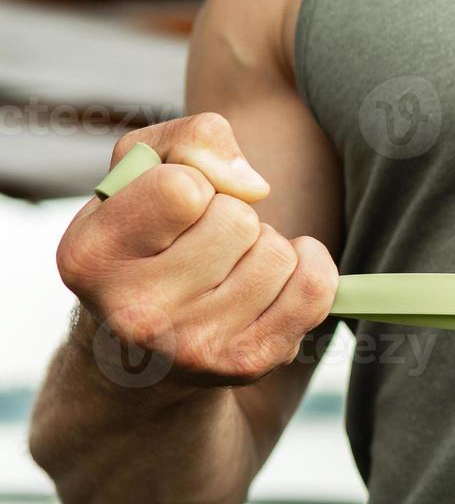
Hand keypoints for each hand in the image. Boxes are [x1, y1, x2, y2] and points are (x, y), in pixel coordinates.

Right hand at [56, 113, 336, 387]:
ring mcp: (192, 346)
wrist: (147, 345)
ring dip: (265, 248)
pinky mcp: (246, 364)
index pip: (182, 188)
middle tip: (203, 244)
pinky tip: (272, 281)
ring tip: (227, 269)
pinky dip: (310, 269)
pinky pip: (315, 289)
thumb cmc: (151, 235)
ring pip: (277, 253)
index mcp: (91, 256)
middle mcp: (135, 311)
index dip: (195, 181)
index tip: (178, 205)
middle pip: (238, 219)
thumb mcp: (147, 168)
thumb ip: (192, 140)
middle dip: (231, 216)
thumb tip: (251, 184)